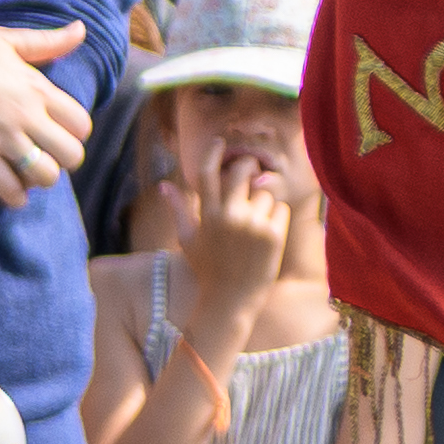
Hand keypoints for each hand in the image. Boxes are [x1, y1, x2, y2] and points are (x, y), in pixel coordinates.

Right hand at [0, 22, 95, 202]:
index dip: (74, 133)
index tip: (57, 133)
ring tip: (24, 171)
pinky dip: (13, 195)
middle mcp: (27, 115)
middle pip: (72, 156)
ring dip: (38, 179)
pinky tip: (5, 186)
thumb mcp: (9, 39)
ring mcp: (3, 138)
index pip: (81, 124)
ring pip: (46, 176)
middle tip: (43, 155)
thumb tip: (80, 29)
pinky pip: (11, 190)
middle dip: (62, 160)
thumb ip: (48, 41)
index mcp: (38, 88)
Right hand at [167, 148, 312, 359]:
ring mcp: (252, 224)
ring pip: (265, 191)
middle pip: (242, 170)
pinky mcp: (273, 234)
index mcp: (206, 214)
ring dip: (263, 200)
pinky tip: (267, 234)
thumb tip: (163, 185)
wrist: (230, 301)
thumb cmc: (207, 270)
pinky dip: (277, 217)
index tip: (221, 142)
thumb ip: (178, 209)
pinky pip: (280, 208)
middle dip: (248, 168)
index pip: (207, 171)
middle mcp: (228, 215)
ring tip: (255, 223)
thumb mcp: (188, 240)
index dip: (213, 151)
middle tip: (250, 177)